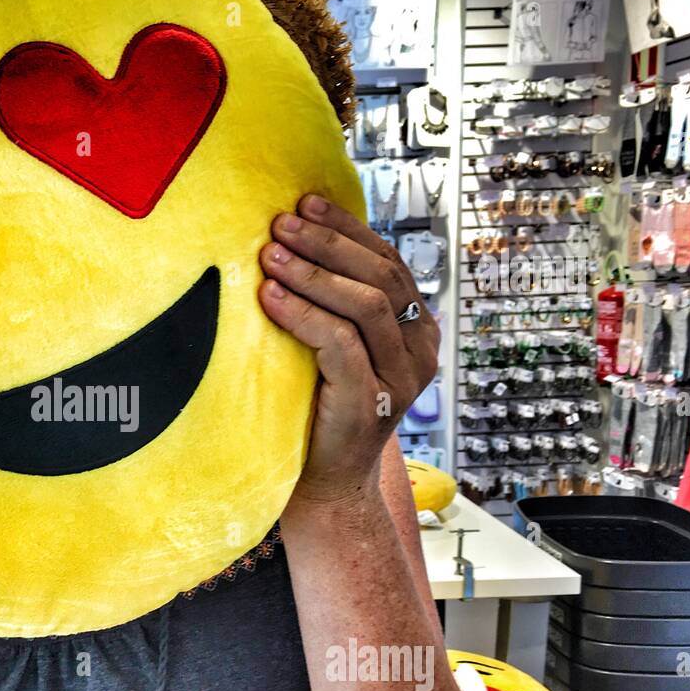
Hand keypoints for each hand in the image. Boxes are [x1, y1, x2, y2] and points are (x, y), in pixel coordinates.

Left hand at [258, 194, 439, 512]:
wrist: (321, 487)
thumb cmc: (316, 411)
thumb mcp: (331, 349)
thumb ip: (333, 306)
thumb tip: (291, 240)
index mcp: (417, 332)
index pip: (388, 263)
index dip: (348, 229)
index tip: (306, 203)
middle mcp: (419, 353)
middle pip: (381, 277)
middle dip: (329, 244)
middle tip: (281, 223)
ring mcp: (401, 382)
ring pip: (366, 306)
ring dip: (313, 274)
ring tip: (269, 255)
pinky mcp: (372, 404)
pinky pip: (340, 344)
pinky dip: (303, 314)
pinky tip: (269, 298)